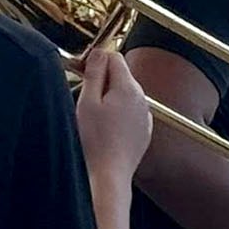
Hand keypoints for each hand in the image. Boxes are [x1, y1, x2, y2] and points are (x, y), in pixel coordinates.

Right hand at [75, 47, 151, 184]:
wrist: (109, 176)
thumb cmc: (95, 142)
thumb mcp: (87, 103)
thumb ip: (95, 73)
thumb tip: (99, 53)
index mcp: (128, 88)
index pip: (114, 57)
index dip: (96, 62)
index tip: (83, 73)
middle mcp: (142, 98)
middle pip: (121, 75)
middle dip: (103, 81)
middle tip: (85, 99)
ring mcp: (145, 115)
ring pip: (126, 94)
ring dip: (111, 98)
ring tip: (94, 118)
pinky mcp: (144, 130)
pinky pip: (131, 112)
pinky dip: (120, 115)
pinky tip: (106, 130)